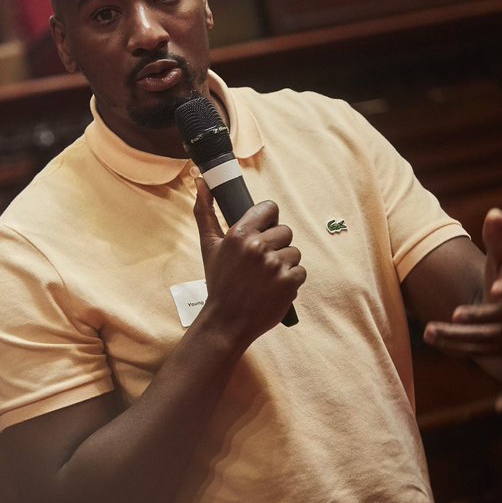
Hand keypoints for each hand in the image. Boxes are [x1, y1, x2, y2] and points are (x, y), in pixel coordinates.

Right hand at [192, 178, 303, 346]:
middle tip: (260, 261)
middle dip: (276, 244)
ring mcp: (275, 265)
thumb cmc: (218, 281)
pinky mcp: (289, 282)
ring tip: (266, 277)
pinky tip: (273, 288)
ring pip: (294, 252)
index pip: (269, 209)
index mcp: (239, 234)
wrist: (227, 321)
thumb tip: (200, 181)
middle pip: (285, 231)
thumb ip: (205, 211)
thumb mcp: (209, 245)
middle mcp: (258, 247)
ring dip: (284, 263)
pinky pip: (300, 271)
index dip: (268, 219)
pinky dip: (290, 280)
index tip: (262, 231)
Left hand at [424, 209, 501, 359]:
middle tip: (454, 313)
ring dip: (457, 336)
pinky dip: (454, 347)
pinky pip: (477, 351)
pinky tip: (430, 337)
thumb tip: (494, 212)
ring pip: (487, 339)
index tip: (494, 288)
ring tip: (428, 329)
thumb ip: (496, 238)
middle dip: (479, 316)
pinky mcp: (501, 350)